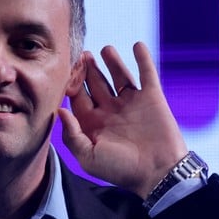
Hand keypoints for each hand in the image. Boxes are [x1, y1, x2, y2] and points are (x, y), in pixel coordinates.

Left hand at [58, 42, 187, 199]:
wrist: (159, 173)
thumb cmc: (122, 170)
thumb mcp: (89, 157)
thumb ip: (72, 135)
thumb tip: (60, 110)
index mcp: (93, 124)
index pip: (78, 98)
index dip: (71, 84)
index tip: (66, 71)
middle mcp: (111, 111)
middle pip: (96, 84)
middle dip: (88, 69)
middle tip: (82, 54)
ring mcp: (132, 103)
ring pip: (119, 76)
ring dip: (112, 62)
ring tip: (104, 49)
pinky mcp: (152, 98)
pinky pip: (147, 74)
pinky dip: (143, 59)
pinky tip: (137, 46)